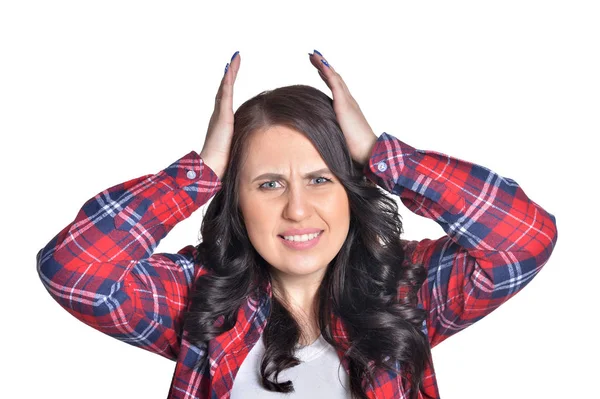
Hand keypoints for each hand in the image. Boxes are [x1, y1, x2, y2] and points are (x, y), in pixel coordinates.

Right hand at [200, 51, 240, 179]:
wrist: (212, 166)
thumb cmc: (224, 162)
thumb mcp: (237, 147)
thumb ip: (242, 143)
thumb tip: (255, 148)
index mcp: (222, 122)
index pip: (226, 99)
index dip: (228, 86)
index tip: (232, 75)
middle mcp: (218, 115)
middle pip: (223, 89)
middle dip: (229, 74)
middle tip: (234, 60)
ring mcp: (219, 113)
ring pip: (224, 87)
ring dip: (230, 72)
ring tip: (235, 59)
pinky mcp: (222, 115)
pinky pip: (226, 92)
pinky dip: (228, 79)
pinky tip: (231, 69)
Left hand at [308, 50, 377, 166]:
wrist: (368, 151)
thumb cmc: (356, 148)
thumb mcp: (340, 135)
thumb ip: (333, 130)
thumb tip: (321, 133)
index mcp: (347, 108)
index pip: (336, 87)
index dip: (327, 76)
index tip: (319, 68)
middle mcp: (349, 101)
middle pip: (335, 78)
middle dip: (324, 66)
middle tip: (314, 56)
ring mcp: (347, 101)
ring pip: (334, 77)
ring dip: (324, 65)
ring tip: (314, 55)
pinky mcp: (344, 104)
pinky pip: (335, 84)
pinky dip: (328, 72)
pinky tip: (321, 64)